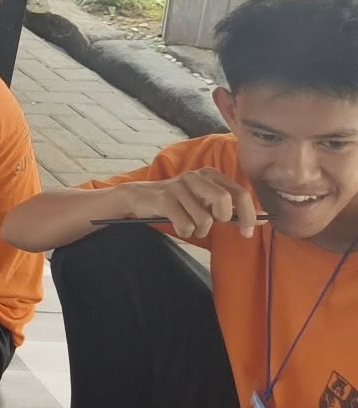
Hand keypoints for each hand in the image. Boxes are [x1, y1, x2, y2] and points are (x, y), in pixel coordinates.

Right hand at [136, 168, 259, 238]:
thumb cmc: (180, 202)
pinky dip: (185, 232)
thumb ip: (232, 206)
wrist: (141, 197)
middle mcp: (196, 176)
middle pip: (223, 201)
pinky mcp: (165, 198)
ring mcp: (179, 186)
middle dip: (222, 220)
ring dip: (199, 230)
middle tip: (212, 225)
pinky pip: (186, 224)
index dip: (249, 215)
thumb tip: (265, 216)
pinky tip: (178, 226)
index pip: (240, 193)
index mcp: (210, 174)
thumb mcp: (206, 200)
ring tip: (191, 227)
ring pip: (204, 218)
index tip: (248, 232)